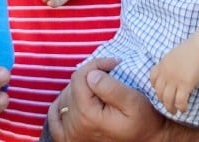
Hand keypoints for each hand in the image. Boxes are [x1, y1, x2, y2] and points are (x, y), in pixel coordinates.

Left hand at [48, 57, 166, 141]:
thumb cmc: (143, 121)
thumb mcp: (134, 101)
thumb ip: (111, 87)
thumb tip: (91, 75)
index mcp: (87, 115)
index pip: (80, 76)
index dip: (96, 64)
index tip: (113, 63)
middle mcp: (74, 126)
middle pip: (72, 86)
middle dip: (90, 76)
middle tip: (110, 75)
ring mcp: (70, 135)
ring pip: (64, 98)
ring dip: (78, 89)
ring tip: (98, 88)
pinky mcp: (69, 140)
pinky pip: (54, 117)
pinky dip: (61, 105)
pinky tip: (76, 101)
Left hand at [149, 42, 198, 115]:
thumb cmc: (193, 48)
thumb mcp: (176, 54)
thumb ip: (172, 63)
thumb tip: (175, 69)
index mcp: (163, 64)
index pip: (152, 78)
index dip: (155, 87)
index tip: (159, 91)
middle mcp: (166, 73)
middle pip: (159, 92)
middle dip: (162, 101)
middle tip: (167, 105)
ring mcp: (174, 80)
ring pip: (167, 99)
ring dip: (170, 108)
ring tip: (174, 112)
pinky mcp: (185, 85)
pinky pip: (180, 101)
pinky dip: (181, 107)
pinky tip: (184, 109)